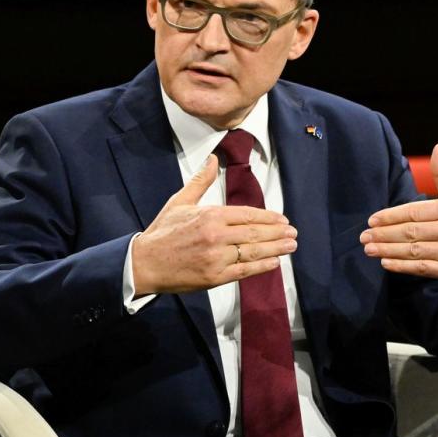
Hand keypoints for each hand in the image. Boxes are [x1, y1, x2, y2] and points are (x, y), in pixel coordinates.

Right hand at [131, 154, 297, 295]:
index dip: (269, 218)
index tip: (282, 220)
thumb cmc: (162, 232)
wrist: (144, 263)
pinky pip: (244, 271)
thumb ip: (200, 181)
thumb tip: (213, 159)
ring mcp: (217, 258)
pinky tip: (274, 262)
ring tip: (290, 246)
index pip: (248, 215)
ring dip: (276, 248)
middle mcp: (216, 236)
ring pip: (253, 252)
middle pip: (255, 233)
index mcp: (210, 216)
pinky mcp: (215, 276)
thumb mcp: (180, 201)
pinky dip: (262, 266)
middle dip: (277, 233)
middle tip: (293, 233)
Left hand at [360, 143, 437, 308]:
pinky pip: (421, 267)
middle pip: (411, 231)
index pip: (414, 212)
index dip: (390, 216)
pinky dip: (402, 266)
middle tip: (363, 236)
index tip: (371, 220)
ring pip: (413, 250)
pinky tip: (385, 262)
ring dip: (387, 250)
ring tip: (368, 249)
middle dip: (384, 234)